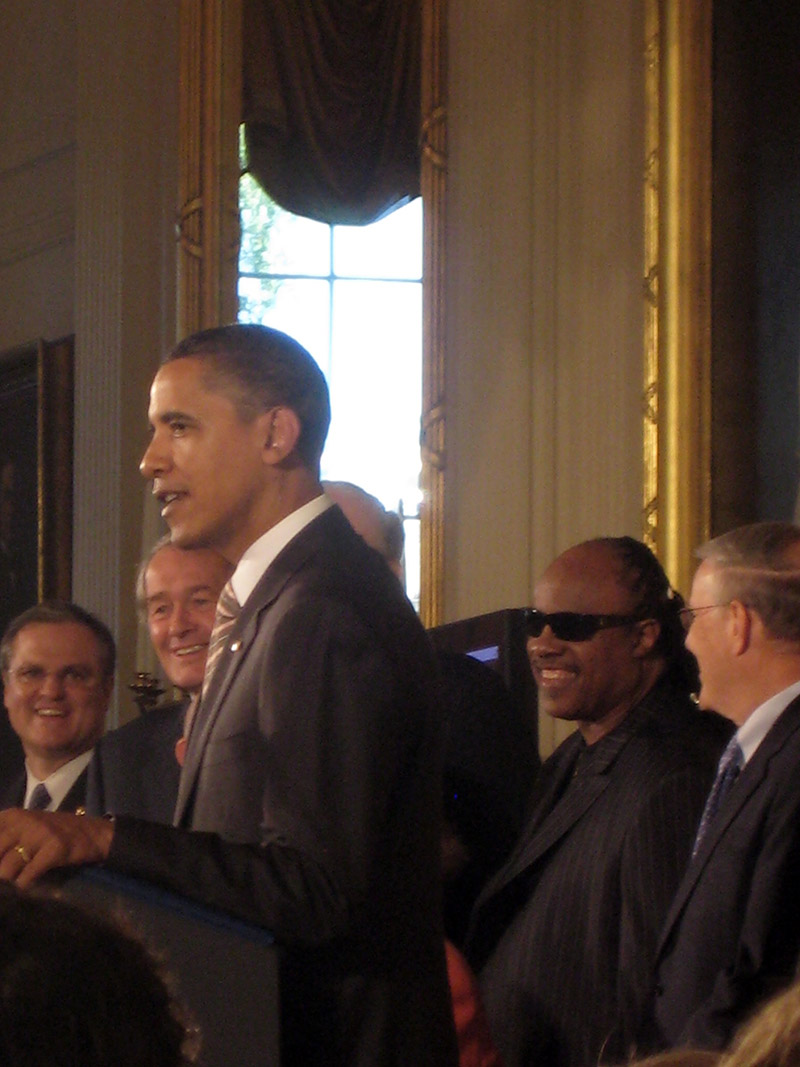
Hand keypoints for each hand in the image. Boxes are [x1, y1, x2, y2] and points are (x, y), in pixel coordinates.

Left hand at [0, 809, 114, 888]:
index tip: (2, 860)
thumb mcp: (26, 826)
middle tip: (8, 876)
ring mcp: (39, 834)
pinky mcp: (53, 849)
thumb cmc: (54, 832)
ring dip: (9, 881)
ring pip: (6, 869)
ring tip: (16, 883)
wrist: (93, 834)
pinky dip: (24, 885)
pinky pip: (27, 876)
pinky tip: (29, 884)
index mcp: (12, 816)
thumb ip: (4, 837)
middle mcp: (23, 822)